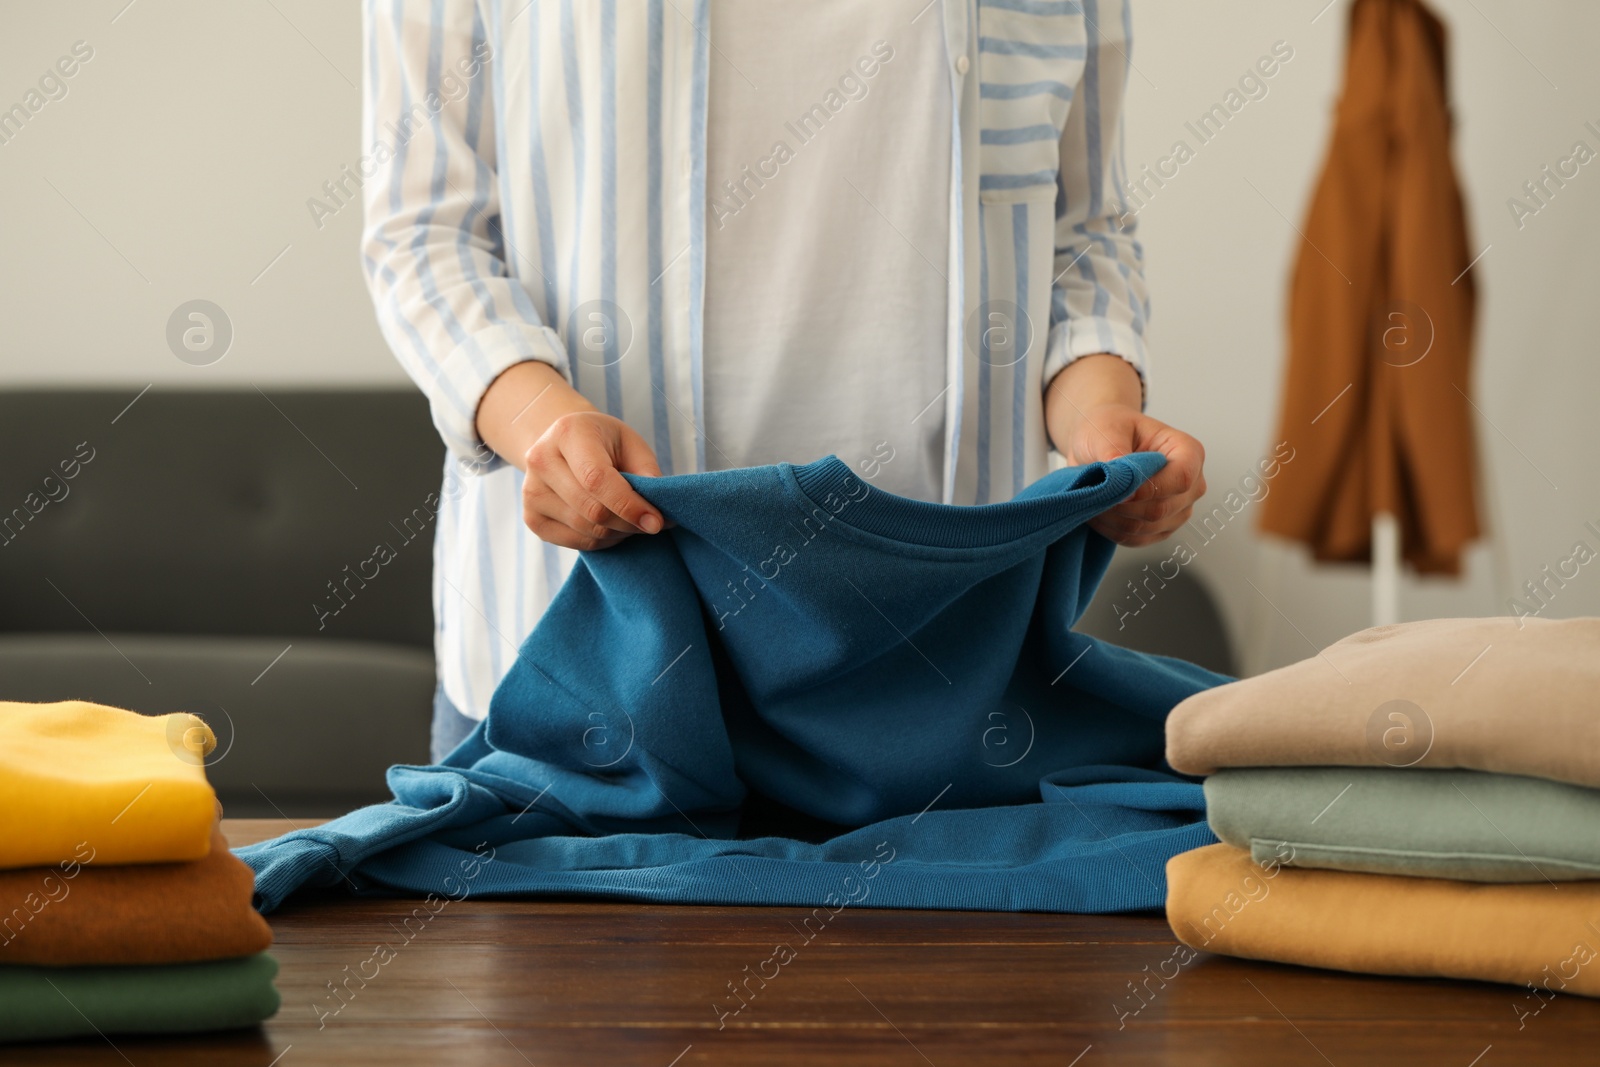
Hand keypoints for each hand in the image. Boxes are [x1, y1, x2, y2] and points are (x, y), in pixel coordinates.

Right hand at [521, 411, 666, 550]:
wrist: (563, 445)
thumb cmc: (604, 443)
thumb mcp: (630, 443)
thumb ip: (647, 472)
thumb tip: (658, 510)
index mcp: (567, 433)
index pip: (597, 479)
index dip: (629, 505)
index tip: (657, 522)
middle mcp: (541, 460)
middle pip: (592, 510)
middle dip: (629, 523)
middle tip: (652, 522)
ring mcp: (531, 491)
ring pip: (586, 530)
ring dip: (618, 533)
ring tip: (632, 520)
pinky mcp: (531, 517)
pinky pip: (576, 542)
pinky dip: (602, 541)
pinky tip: (612, 526)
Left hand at [1043, 353, 1205, 547]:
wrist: (1101, 442)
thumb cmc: (1109, 428)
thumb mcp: (1106, 429)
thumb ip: (1113, 450)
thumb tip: (1118, 477)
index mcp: (1188, 452)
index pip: (1181, 478)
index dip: (1149, 488)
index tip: (1117, 489)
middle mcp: (1191, 484)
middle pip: (1162, 508)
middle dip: (1123, 506)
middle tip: (1094, 491)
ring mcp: (1178, 510)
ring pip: (1147, 527)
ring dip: (1113, 518)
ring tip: (1092, 497)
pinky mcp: (1160, 529)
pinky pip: (1136, 539)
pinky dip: (1111, 530)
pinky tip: (1097, 511)